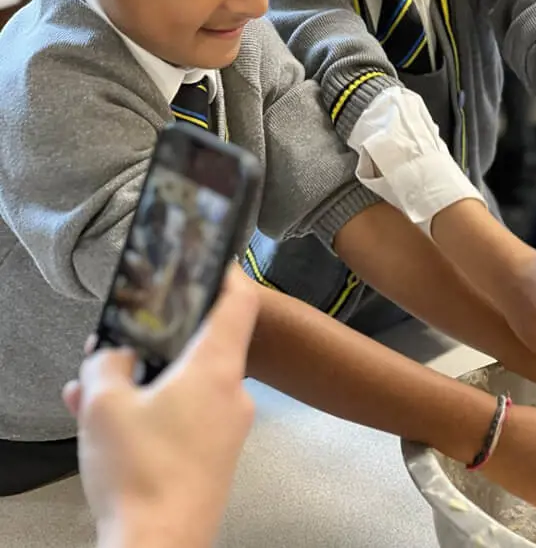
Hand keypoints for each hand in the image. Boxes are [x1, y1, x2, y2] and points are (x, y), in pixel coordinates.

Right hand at [63, 266, 257, 547]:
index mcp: (216, 368)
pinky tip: (111, 419)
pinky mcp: (215, 456)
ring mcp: (227, 427)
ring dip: (148, 376)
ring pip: (188, 381)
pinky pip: (186, 414)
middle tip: (127, 331)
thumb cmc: (139, 474)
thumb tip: (112, 354)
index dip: (227, 273)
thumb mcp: (104, 404)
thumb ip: (107, 363)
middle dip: (163, 334)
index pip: (240, 301)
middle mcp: (232, 393)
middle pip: (207, 341)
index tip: (209, 257)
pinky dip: (155, 407)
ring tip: (99, 382)